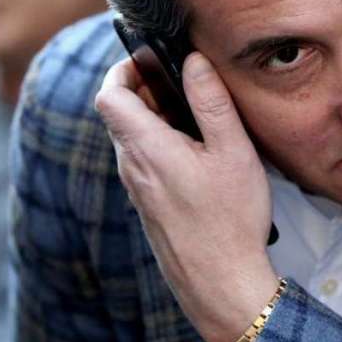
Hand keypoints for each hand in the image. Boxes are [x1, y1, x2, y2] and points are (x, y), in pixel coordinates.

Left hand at [96, 52, 278, 341]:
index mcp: (145, 147)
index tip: (154, 60)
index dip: (124, 69)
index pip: (108, 95)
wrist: (220, 282)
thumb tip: (193, 61)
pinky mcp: (150, 205)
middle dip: (148, 90)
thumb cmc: (230, 218)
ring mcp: (139, 189)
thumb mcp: (233, 151)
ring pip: (135, 138)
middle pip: (121, 114)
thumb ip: (211, 102)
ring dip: (159, 118)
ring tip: (202, 118)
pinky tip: (202, 154)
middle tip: (188, 84)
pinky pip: (147, 162)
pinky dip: (165, 144)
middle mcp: (132, 167)